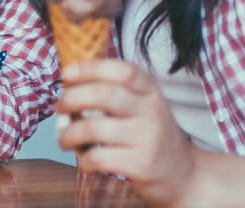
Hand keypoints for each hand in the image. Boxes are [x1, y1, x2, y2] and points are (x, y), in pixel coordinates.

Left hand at [56, 58, 200, 207]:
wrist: (184, 176)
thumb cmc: (151, 135)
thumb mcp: (143, 105)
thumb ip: (114, 91)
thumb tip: (68, 85)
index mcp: (150, 90)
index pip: (121, 69)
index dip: (89, 68)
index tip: (66, 74)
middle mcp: (151, 110)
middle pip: (103, 93)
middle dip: (72, 98)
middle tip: (59, 107)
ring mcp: (147, 138)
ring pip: (95, 127)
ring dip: (69, 133)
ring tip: (63, 138)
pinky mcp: (141, 164)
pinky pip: (100, 157)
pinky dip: (83, 159)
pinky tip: (83, 160)